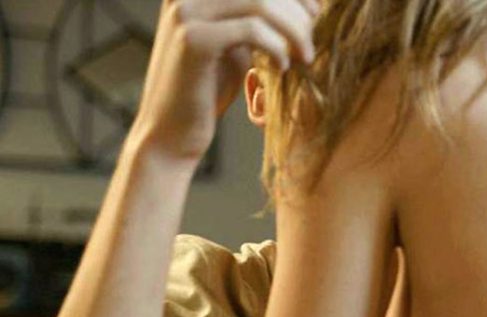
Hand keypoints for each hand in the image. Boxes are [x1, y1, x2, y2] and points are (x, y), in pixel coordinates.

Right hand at [131, 0, 318, 161]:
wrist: (171, 132)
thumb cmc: (207, 89)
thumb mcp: (235, 43)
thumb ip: (254, 18)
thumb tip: (299, 4)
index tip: (315, 13)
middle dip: (296, 10)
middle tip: (311, 40)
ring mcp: (185, 12)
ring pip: (261, 3)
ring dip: (294, 30)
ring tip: (304, 57)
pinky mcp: (193, 40)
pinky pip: (252, 30)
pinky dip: (277, 47)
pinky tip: (282, 68)